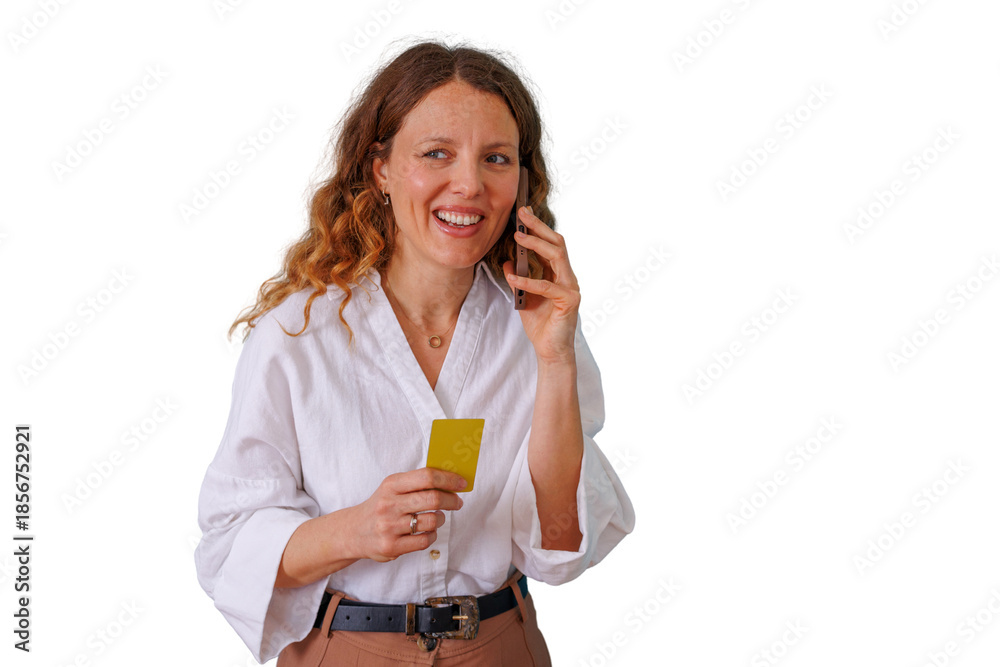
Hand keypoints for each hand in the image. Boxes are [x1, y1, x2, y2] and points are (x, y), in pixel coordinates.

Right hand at [350, 467, 466, 562]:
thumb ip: (417, 483)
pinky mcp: (392, 546)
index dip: (449, 479)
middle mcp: (389, 504)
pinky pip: (425, 541)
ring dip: (441, 519)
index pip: (426, 477)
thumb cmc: (380, 507)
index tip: (462, 483)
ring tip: (437, 518)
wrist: (353, 532)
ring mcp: (390, 527)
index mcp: (391, 484)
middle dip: (451, 500)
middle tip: (457, 502)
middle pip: (433, 499)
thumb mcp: (392, 488)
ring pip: (432, 522)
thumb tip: (451, 479)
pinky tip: (427, 532)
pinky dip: (432, 535)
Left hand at [503, 206, 581, 364]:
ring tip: (518, 236)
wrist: (549, 350)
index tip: (523, 212)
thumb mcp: (523, 296)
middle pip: (557, 243)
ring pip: (557, 256)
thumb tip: (508, 259)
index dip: (538, 227)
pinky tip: (513, 276)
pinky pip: (547, 286)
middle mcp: (568, 277)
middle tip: (521, 214)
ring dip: (536, 244)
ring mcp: (571, 288)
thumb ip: (518, 278)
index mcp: (559, 273)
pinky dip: (528, 280)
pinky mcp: (569, 301)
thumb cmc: (540, 324)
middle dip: (538, 227)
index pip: (550, 244)